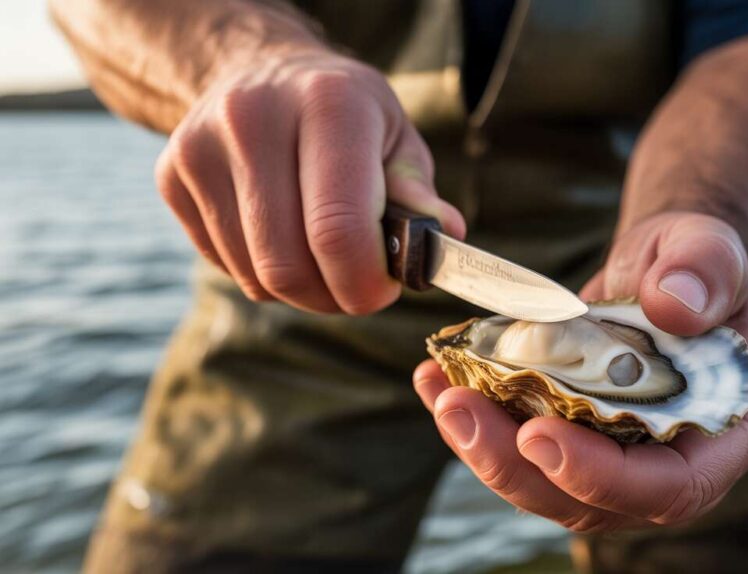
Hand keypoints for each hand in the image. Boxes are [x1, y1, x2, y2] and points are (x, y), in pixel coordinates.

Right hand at [156, 50, 464, 313]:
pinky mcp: (171, 177)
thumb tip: (445, 237)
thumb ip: (417, 194)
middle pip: (289, 265)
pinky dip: (265, 275)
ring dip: (301, 291)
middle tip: (357, 284)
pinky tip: (282, 236)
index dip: (364, 282)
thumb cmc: (345, 115)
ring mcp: (201, 148)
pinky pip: (228, 269)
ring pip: (256, 276)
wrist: (259, 71)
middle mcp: (253, 119)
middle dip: (333, 295)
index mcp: (328, 103)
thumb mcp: (395, 137)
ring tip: (324, 257)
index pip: (338, 229)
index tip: (382, 288)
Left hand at [414, 213, 747, 531]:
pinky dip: (478, 423)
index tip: (539, 434)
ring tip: (442, 393)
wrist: (661, 269)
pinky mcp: (574, 445)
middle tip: (460, 409)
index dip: (603, 475)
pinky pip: (523, 453)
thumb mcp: (706, 246)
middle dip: (518, 465)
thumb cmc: (692, 261)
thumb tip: (674, 304)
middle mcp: (674, 463)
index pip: (672, 486)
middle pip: (593, 502)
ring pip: (546, 487)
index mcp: (728, 431)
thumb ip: (704, 267)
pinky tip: (440, 379)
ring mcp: (619, 462)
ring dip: (485, 448)